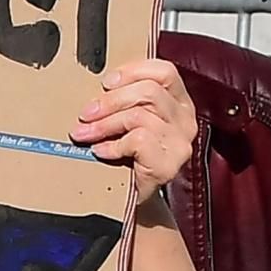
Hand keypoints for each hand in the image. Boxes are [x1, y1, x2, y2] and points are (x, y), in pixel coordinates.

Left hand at [74, 59, 197, 198]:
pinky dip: (113, 145)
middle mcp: (186, 120)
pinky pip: (138, 141)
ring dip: (105, 124)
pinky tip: (101, 151)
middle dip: (110, 101)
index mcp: (180, 102)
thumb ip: (127, 100)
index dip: (134, 71)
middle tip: (85, 114)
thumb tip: (96, 84)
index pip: (164, 72)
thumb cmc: (130, 154)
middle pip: (149, 92)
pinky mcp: (169, 163)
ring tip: (85, 134)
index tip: (106, 82)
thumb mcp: (132, 120)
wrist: (135, 199)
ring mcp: (180, 143)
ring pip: (139, 116)